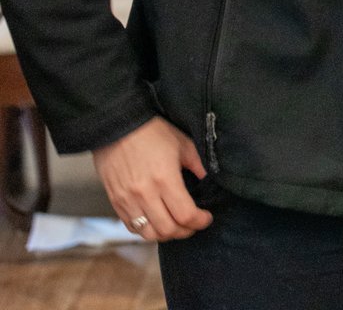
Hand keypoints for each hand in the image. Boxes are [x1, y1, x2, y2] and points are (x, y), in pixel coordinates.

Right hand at [92, 117, 212, 240]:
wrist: (116, 127)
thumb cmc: (152, 132)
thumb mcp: (183, 144)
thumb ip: (198, 165)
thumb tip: (209, 181)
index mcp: (165, 179)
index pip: (185, 215)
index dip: (200, 221)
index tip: (206, 218)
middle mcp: (144, 194)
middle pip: (167, 229)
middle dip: (185, 231)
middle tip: (194, 224)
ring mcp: (127, 200)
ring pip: (148, 233)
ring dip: (166, 234)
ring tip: (176, 225)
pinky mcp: (115, 202)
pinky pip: (131, 227)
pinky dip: (147, 230)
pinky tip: (157, 221)